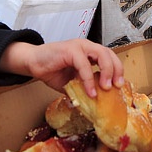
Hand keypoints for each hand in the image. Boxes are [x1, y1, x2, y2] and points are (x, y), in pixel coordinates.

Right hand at [0, 39, 123, 96]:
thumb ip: (84, 89)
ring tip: (106, 87)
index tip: (119, 85)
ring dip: (107, 71)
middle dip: (116, 70)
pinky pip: (84, 64)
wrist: (33, 63)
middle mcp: (87, 47)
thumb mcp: (72, 83)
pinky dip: (88, 79)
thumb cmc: (52, 71)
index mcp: (89, 52)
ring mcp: (79, 46)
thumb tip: (96, 104)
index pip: (110, 57)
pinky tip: (90, 91)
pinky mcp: (70, 50)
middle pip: (109, 54)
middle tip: (116, 86)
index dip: (117, 70)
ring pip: (101, 54)